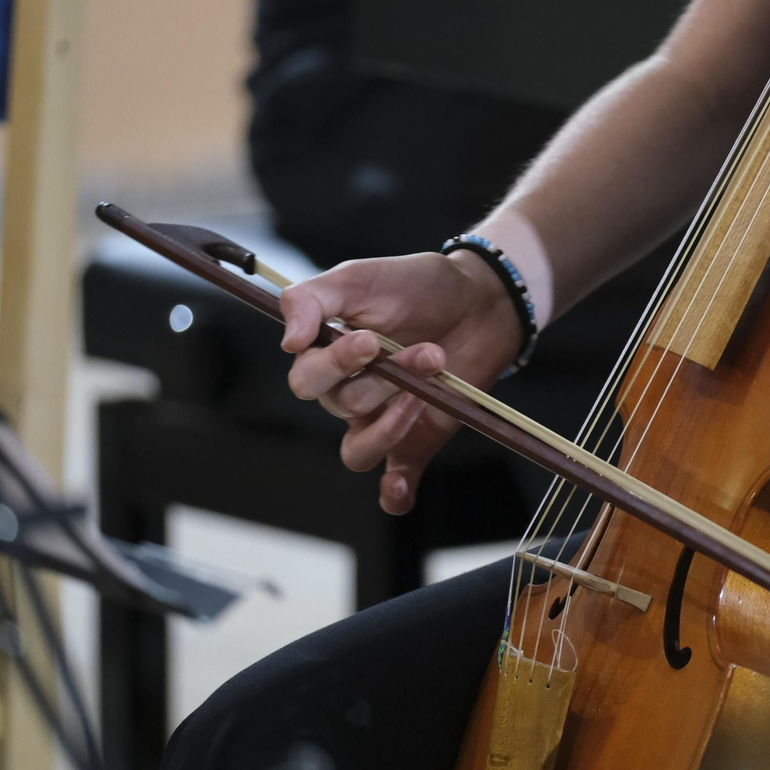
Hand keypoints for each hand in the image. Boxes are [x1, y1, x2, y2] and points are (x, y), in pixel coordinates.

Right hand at [279, 251, 521, 513]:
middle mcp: (348, 390)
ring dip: (393, 422)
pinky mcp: (415, 440)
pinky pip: (393, 481)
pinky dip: (394, 492)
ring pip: (360, 446)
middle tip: (423, 351)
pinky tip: (399, 487)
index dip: (335, 364)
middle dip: (381, 380)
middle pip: (338, 406)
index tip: (371, 340)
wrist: (481, 301)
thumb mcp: (360, 277)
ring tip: (431, 381)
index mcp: (326, 354)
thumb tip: (288, 341)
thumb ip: (311, 299)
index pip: (306, 378)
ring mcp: (380, 419)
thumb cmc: (418, 284)